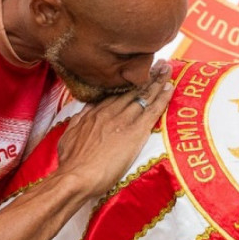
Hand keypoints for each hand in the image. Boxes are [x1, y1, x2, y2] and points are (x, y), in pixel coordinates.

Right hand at [54, 60, 173, 197]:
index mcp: (94, 113)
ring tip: (167, 68)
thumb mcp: (68, 137)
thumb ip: (78, 123)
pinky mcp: (135, 131)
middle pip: (131, 90)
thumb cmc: (71, 163)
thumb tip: (83, 112)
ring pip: (143, 96)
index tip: (136, 75)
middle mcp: (109, 112)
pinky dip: (162, 98)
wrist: (77, 176)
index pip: (115, 95)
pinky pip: (152, 110)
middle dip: (145, 76)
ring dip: (157, 81)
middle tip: (158, 63)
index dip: (127, 84)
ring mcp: (123, 120)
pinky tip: (170, 87)